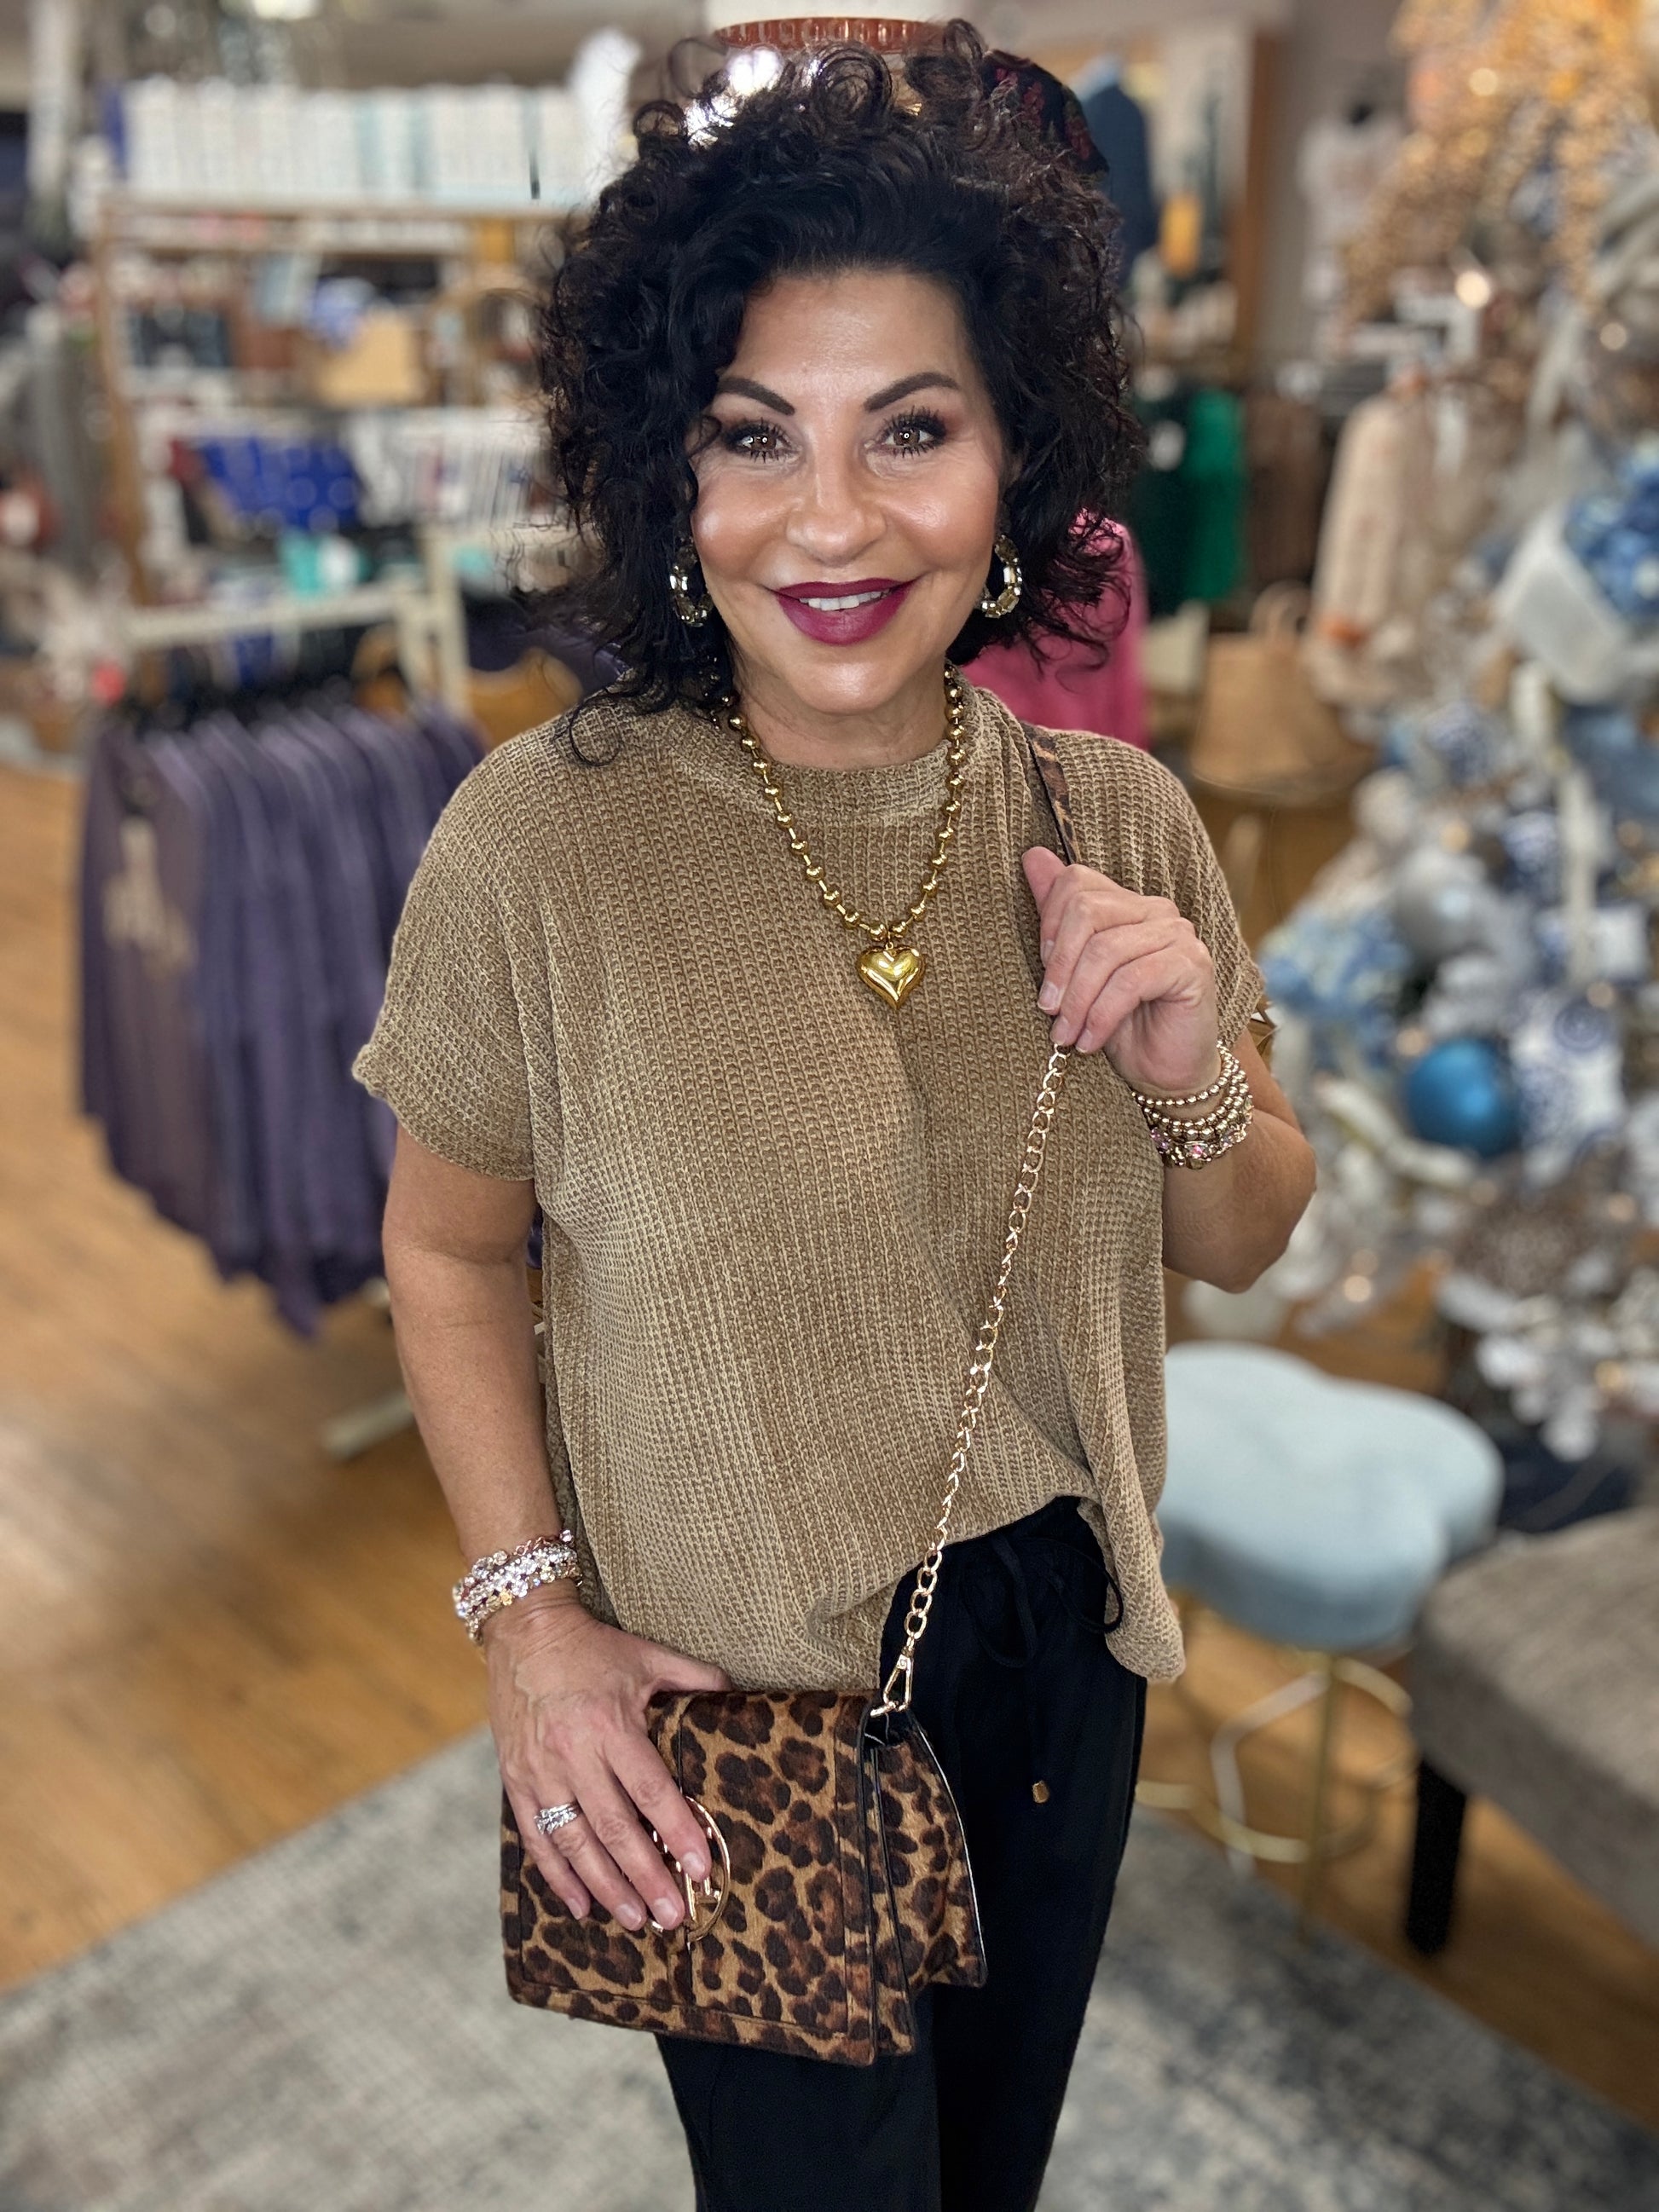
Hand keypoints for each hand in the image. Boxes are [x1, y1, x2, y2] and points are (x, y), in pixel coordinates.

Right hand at [486, 1585, 728, 1932]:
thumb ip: (694, 1677)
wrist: (524, 1631)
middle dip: (646, 1877)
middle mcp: (574, 1754)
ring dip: (606, 1886)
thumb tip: (738, 1693)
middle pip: (615, 1829)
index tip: (701, 1867)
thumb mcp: (647, 1655)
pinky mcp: (515, 1780)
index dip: (677, 1831)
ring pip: (575, 1842)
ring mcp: (540, 1771)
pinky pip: (536, 1837)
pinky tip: (579, 1905)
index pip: (650, 1790)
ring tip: (635, 1919)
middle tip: (672, 1916)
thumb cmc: (592, 1647)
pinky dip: (557, 1875)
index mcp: (612, 1725)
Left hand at [1022, 846, 1219, 1094]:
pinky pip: (1131, 980)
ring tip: (1065, 1035)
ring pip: (1106, 950)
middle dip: (1059, 966)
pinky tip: (1089, 1041)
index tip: (1045, 977)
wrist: (1165, 1073)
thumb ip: (1059, 917)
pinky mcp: (1193, 966)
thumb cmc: (1120, 1025)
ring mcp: (1179, 935)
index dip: (1049, 926)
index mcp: (1127, 905)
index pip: (1076, 883)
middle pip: (1087, 910)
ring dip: (1078, 1001)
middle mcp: (1156, 911)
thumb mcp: (1078, 974)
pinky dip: (1101, 1015)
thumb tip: (1032, 856)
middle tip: (1048, 1010)